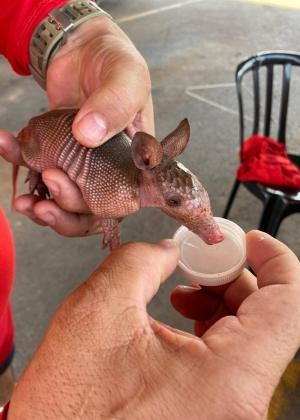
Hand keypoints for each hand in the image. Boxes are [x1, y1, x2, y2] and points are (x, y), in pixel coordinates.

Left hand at [0, 16, 152, 234]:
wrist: (85, 47)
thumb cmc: (117, 63)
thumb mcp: (126, 77)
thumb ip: (114, 104)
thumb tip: (88, 135)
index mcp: (135, 162)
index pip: (121, 202)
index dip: (98, 211)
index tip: (77, 197)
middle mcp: (109, 170)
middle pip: (89, 209)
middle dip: (66, 206)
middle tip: (49, 179)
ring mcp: (79, 164)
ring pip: (62, 201)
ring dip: (41, 207)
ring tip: (23, 201)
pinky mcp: (55, 152)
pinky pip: (36, 167)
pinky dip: (17, 161)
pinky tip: (4, 145)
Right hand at [9, 232, 299, 418]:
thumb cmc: (70, 411)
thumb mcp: (98, 311)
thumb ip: (140, 261)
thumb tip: (167, 251)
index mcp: (229, 381)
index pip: (289, 305)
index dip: (275, 260)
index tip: (252, 241)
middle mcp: (241, 404)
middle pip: (268, 317)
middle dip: (233, 275)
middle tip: (201, 258)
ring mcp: (229, 411)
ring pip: (250, 336)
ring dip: (220, 300)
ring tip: (184, 289)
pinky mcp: (212, 413)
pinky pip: (231, 358)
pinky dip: (211, 326)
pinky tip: (180, 314)